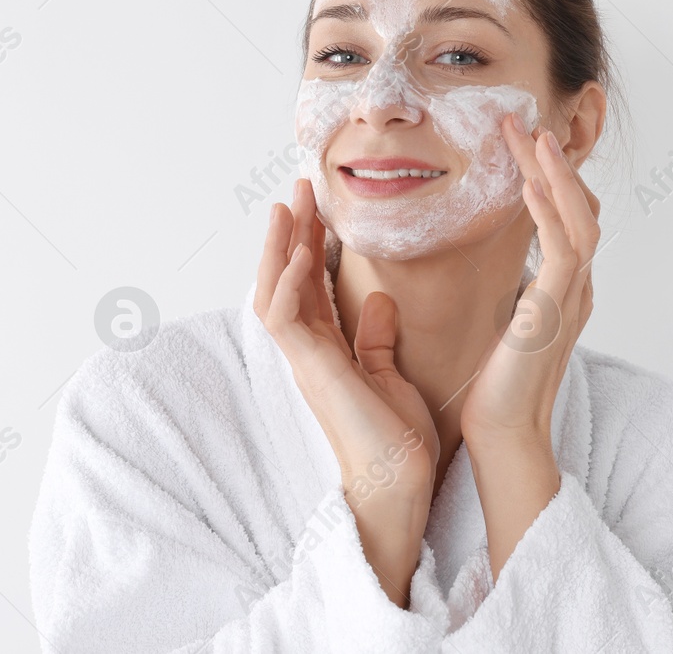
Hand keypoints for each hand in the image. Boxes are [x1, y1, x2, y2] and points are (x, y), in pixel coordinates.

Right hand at [254, 178, 439, 603]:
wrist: (399, 483)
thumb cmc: (396, 441)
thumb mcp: (389, 375)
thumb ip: (377, 340)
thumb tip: (379, 299)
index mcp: (327, 351)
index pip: (309, 286)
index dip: (308, 245)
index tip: (316, 208)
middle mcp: (308, 352)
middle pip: (284, 280)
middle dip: (288, 233)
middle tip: (297, 189)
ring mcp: (304, 361)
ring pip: (273, 292)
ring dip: (278, 247)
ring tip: (288, 205)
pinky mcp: (311, 370)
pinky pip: (285, 319)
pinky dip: (289, 283)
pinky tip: (299, 253)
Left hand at [459, 115, 599, 450]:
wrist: (504, 436)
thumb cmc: (495, 391)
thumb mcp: (505, 328)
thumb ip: (515, 297)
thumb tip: (509, 278)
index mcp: (565, 291)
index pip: (568, 218)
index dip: (550, 178)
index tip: (521, 145)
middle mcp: (577, 288)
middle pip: (579, 207)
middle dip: (552, 162)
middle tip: (522, 121)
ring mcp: (573, 297)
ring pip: (579, 216)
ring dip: (554, 171)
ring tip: (530, 133)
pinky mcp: (557, 308)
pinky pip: (564, 245)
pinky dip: (551, 208)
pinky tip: (531, 180)